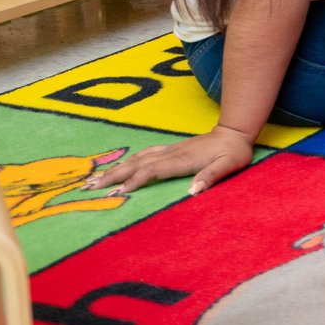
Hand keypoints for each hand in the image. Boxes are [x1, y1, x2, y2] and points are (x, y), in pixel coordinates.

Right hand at [85, 125, 255, 195]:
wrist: (235, 132)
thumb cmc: (234, 152)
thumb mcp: (228, 165)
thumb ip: (211, 177)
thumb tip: (192, 192)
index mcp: (182, 160)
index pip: (152, 171)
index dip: (135, 181)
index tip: (117, 192)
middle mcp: (171, 153)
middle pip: (136, 164)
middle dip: (113, 175)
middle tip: (90, 187)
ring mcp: (169, 150)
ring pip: (137, 158)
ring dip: (116, 168)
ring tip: (95, 179)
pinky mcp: (170, 149)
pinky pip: (144, 155)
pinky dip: (128, 161)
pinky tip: (119, 166)